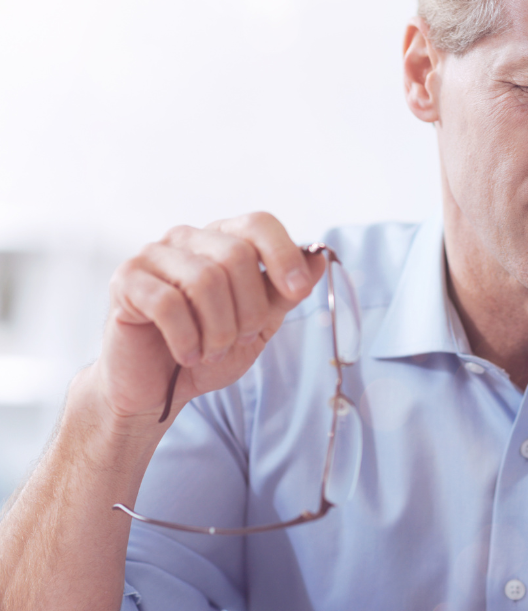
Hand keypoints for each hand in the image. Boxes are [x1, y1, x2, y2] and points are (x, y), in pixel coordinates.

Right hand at [94, 212, 324, 423]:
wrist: (154, 388)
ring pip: (205, 280)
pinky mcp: (125, 281)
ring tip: (212, 351)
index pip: (259, 223)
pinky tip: (187, 354)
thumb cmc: (207, 350)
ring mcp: (153, 255)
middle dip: (249, 309)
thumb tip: (318, 258)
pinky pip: (167, 303)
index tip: (298, 290)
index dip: (283, 254)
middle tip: (240, 340)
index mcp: (222, 240)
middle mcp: (188, 238)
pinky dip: (187, 338)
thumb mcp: (259, 325)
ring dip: (218, 330)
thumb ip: (285, 293)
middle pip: (236, 255)